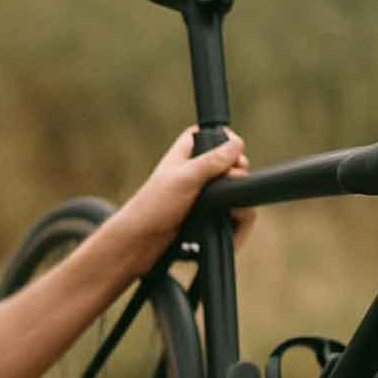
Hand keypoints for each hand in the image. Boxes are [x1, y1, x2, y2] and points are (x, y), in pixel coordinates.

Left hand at [111, 126, 249, 275]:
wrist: (140, 243)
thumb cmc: (153, 207)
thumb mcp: (185, 178)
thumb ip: (211, 161)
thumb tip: (237, 146)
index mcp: (182, 155)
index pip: (204, 134)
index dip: (222, 137)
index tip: (236, 148)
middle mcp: (190, 172)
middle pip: (222, 162)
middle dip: (234, 169)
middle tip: (235, 177)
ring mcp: (195, 194)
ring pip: (224, 188)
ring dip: (232, 193)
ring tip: (233, 202)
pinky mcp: (199, 215)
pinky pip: (221, 209)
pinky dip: (229, 212)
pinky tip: (230, 216)